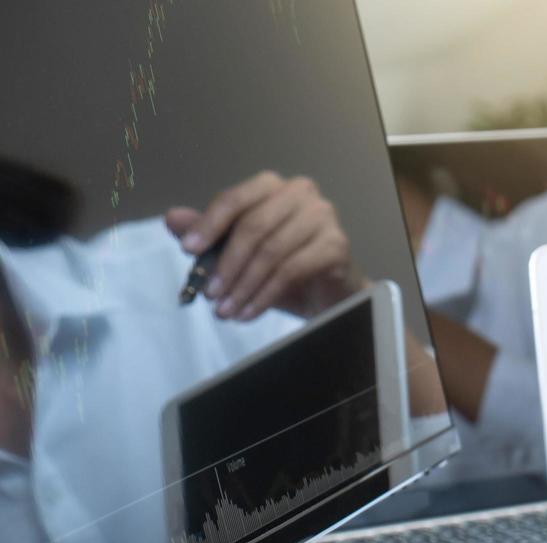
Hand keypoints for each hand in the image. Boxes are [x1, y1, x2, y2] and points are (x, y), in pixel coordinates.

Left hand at [166, 171, 360, 320]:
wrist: (330, 295)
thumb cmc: (286, 270)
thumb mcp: (241, 254)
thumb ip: (211, 234)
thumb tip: (172, 219)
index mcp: (274, 187)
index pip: (236, 199)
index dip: (209, 224)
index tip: (189, 250)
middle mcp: (301, 193)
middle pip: (253, 225)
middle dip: (227, 264)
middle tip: (210, 295)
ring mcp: (323, 217)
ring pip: (271, 251)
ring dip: (244, 286)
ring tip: (227, 311)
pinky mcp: (336, 245)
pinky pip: (292, 270)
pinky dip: (265, 295)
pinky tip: (249, 313)